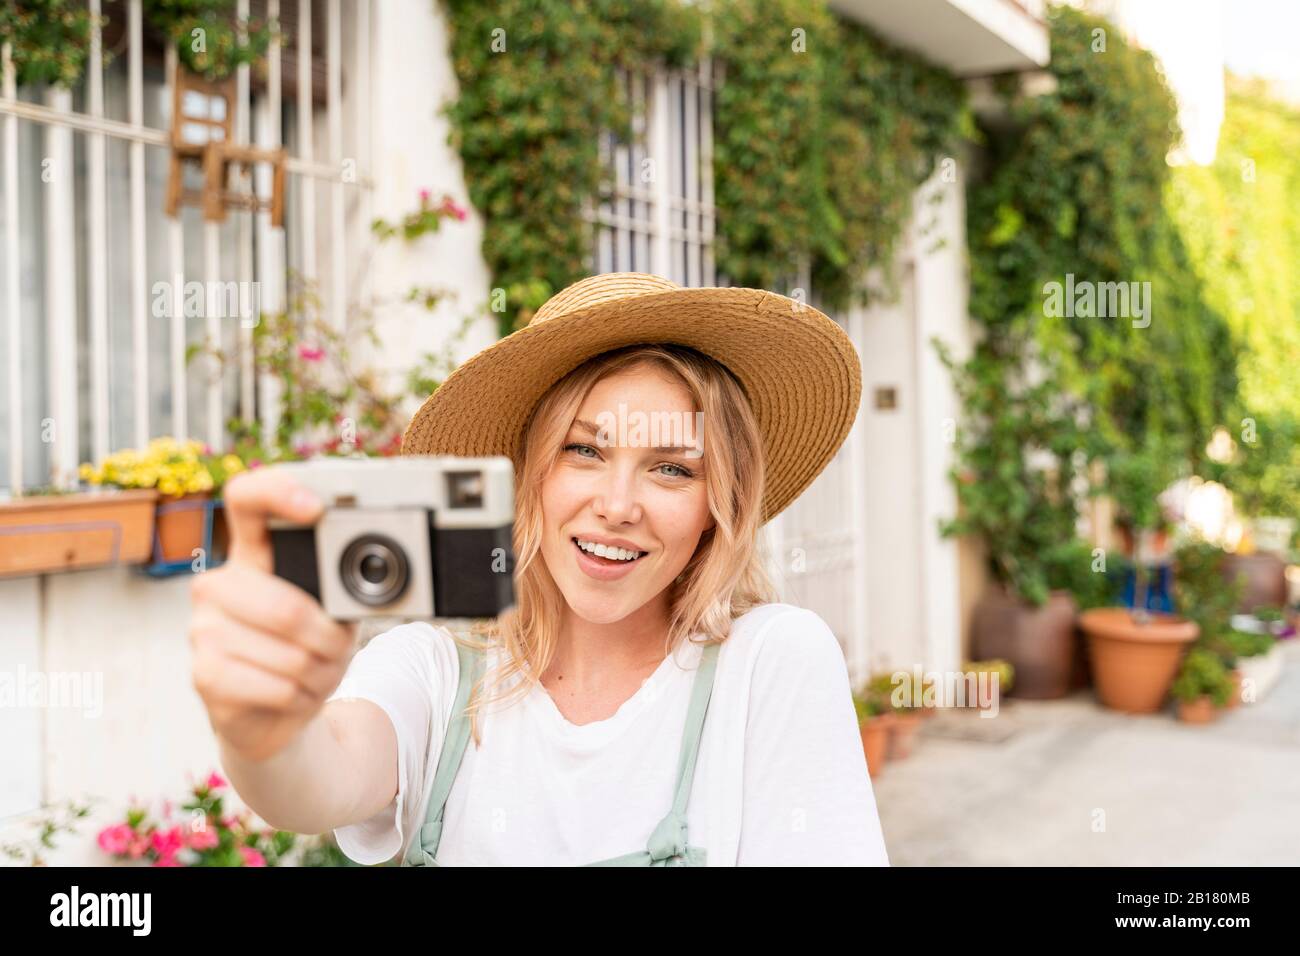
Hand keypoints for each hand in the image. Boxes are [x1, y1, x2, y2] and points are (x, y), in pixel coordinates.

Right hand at [189, 467, 354, 761]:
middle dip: (328, 640)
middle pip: (285, 606)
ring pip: (288, 653)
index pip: (247, 500)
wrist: (278, 715)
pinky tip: (294, 694)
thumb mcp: (333, 613)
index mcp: (252, 555)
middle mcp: (218, 584)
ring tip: (315, 674)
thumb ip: (341, 590)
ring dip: (320, 673)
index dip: (278, 492)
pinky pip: (276, 686)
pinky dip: (301, 697)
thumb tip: (373, 577)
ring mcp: (203, 628)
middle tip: (337, 651)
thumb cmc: (308, 652)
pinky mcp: (203, 673)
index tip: (315, 508)